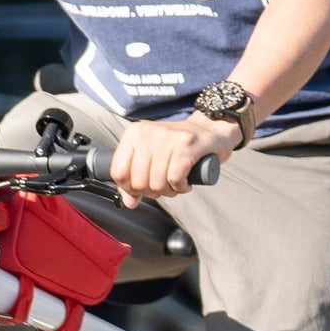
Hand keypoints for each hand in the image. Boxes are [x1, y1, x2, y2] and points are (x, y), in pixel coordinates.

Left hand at [113, 112, 243, 198]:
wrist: (211, 128)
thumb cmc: (179, 145)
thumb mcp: (152, 156)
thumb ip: (135, 178)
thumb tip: (129, 202)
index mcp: (134, 133)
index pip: (118, 171)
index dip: (130, 189)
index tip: (142, 190)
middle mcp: (149, 133)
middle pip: (138, 181)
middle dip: (152, 192)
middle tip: (164, 188)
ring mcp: (168, 138)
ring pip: (157, 182)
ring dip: (168, 191)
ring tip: (176, 185)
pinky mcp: (187, 146)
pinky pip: (175, 179)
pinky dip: (180, 187)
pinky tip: (185, 183)